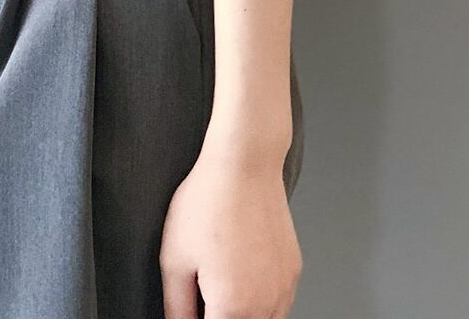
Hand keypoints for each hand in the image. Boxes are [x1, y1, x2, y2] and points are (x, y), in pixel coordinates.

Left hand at [160, 138, 300, 318]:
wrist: (245, 164)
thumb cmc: (209, 202)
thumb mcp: (174, 258)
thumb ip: (177, 307)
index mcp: (234, 308)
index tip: (193, 310)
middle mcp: (266, 305)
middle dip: (220, 317)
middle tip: (202, 296)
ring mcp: (285, 289)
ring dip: (241, 315)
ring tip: (218, 287)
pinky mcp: (293, 271)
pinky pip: (278, 304)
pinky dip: (261, 303)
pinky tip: (240, 278)